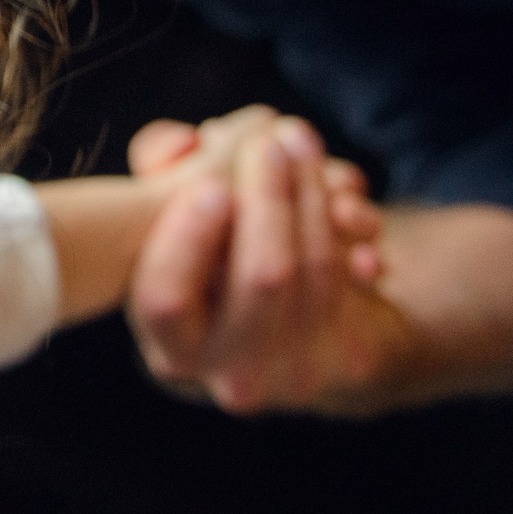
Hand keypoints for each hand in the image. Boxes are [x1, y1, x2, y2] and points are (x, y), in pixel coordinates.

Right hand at [124, 108, 512, 415]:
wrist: (354, 308)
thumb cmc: (259, 236)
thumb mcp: (209, 194)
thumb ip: (177, 164)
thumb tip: (172, 146)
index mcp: (165, 334)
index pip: (158, 301)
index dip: (183, 236)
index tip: (210, 173)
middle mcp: (217, 375)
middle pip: (255, 278)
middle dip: (271, 188)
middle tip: (284, 131)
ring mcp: (287, 382)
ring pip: (311, 277)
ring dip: (313, 196)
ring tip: (313, 149)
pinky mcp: (352, 373)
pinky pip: (354, 295)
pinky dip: (348, 234)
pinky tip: (354, 215)